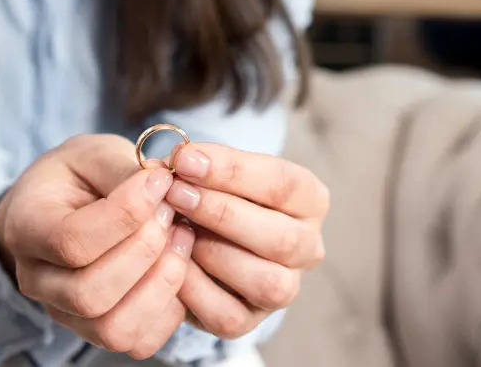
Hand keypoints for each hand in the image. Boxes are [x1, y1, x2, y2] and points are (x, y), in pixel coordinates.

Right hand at [0, 135, 195, 359]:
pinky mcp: (99, 330)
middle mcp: (39, 281)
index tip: (160, 181)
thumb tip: (162, 185)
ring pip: (113, 329)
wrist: (66, 203)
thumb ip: (122, 168)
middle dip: (145, 251)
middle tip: (172, 212)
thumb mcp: (93, 154)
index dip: (126, 213)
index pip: (72, 241)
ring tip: (183, 238)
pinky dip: (169, 310)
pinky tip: (179, 266)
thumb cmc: (80, 176)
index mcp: (27, 229)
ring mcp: (67, 313)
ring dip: (161, 284)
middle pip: (90, 294)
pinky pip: (139, 342)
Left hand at [162, 143, 328, 338]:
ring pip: (265, 281)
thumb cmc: (214, 192)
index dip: (232, 170)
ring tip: (172, 228)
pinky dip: (194, 288)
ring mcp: (285, 289)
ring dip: (212, 252)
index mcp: (311, 200)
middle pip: (280, 237)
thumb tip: (170, 163)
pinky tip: (170, 260)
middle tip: (174, 192)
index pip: (282, 183)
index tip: (184, 159)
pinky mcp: (251, 320)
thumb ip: (198, 164)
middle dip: (220, 212)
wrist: (200, 236)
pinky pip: (228, 315)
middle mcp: (309, 247)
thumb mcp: (216, 170)